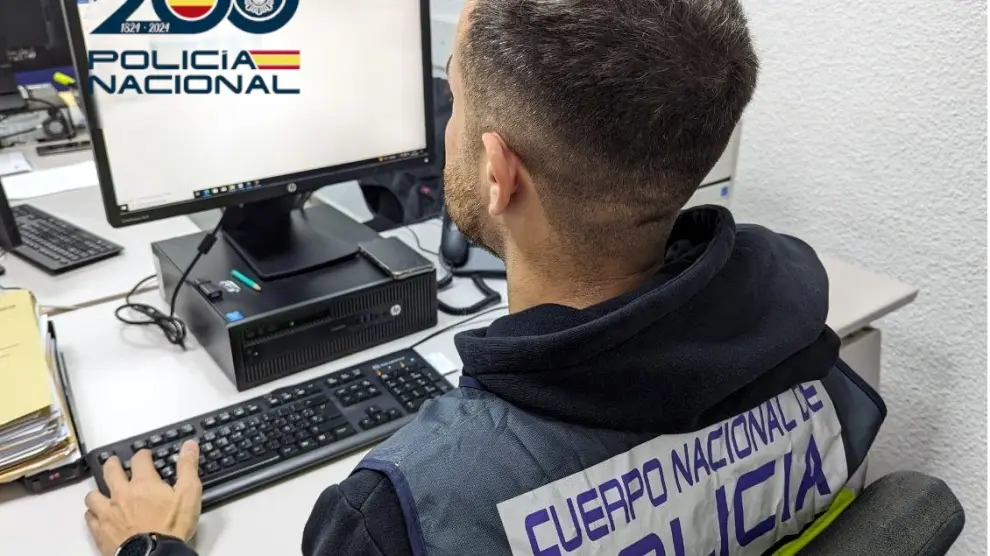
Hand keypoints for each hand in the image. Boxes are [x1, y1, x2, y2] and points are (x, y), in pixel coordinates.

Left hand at [84, 440, 202, 555]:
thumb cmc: (171, 526)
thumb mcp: (188, 494)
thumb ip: (188, 467)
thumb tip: (189, 444)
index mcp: (143, 483)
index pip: (139, 459)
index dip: (143, 454)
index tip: (146, 455)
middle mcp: (122, 494)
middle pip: (110, 471)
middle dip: (113, 463)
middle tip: (115, 462)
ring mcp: (108, 513)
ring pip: (93, 495)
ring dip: (98, 491)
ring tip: (103, 492)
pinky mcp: (100, 531)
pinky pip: (89, 518)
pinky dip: (92, 514)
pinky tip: (97, 515)